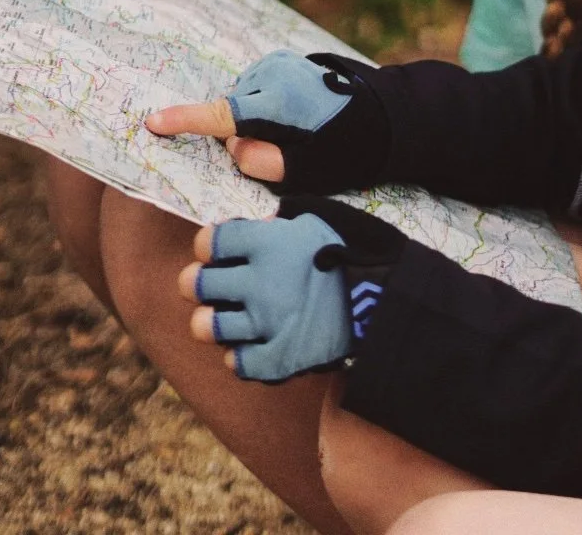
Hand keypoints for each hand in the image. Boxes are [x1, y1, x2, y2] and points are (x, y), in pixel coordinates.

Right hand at [146, 50, 390, 192]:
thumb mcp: (311, 169)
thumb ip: (269, 163)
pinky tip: (290, 117)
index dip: (184, 122)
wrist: (384, 115)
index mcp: (278, 102)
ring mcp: (278, 62)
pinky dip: (261, 105)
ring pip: (243, 100)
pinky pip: (257, 88)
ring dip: (251, 119)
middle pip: (231, 111)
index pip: (221, 116)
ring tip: (293, 132)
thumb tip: (236, 148)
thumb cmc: (346, 148)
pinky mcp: (283, 60)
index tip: (153, 122)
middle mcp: (274, 74)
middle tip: (279, 149)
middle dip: (237, 134)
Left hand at [180, 197, 404, 381]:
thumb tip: (256, 226)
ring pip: (208, 326)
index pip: (210, 241)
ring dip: (209, 320)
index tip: (216, 248)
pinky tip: (247, 344)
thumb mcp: (317, 218)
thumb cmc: (353, 249)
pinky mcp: (279, 359)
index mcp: (266, 243)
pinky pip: (238, 363)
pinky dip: (238, 356)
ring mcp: (266, 324)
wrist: (385, 299)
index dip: (208, 244)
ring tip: (218, 317)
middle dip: (196, 281)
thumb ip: (280, 220)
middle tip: (202, 283)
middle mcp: (258, 283)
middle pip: (197, 283)